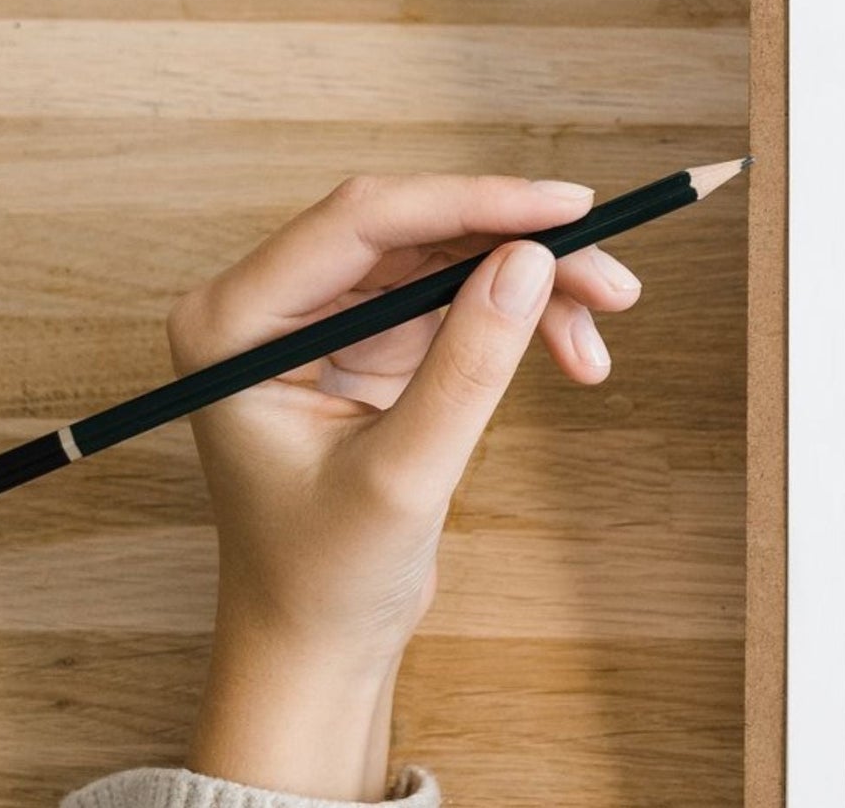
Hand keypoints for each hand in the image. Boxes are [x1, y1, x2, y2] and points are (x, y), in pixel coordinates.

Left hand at [165, 175, 642, 799]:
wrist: (315, 642)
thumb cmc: (323, 575)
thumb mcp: (404, 475)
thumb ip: (467, 366)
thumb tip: (532, 261)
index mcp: (235, 323)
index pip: (362, 221)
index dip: (472, 202)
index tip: (568, 209)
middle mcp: (271, 304)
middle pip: (415, 230)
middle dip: (518, 244)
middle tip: (609, 275)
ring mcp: (324, 319)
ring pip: (448, 257)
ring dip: (533, 282)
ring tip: (601, 329)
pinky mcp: (371, 342)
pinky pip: (459, 296)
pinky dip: (522, 315)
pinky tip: (574, 352)